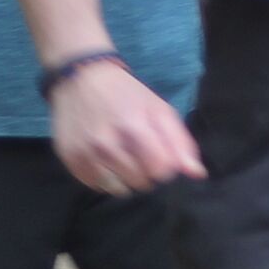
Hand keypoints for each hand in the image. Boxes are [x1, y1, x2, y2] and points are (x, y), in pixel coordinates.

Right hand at [50, 59, 203, 194]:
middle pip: (141, 183)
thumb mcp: (159, 110)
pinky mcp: (71, 161)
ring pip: (119, 190)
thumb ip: (180, 142)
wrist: (81, 78)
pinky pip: (97, 186)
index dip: (164, 165)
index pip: (161, 171)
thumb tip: (198, 174)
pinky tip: (103, 158)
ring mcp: (85, 154)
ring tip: (120, 156)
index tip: (157, 153)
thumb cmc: (126, 95)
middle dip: (145, 171)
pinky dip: (105, 177)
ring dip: (125, 177)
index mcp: (133, 127)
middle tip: (137, 151)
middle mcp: (106, 144)